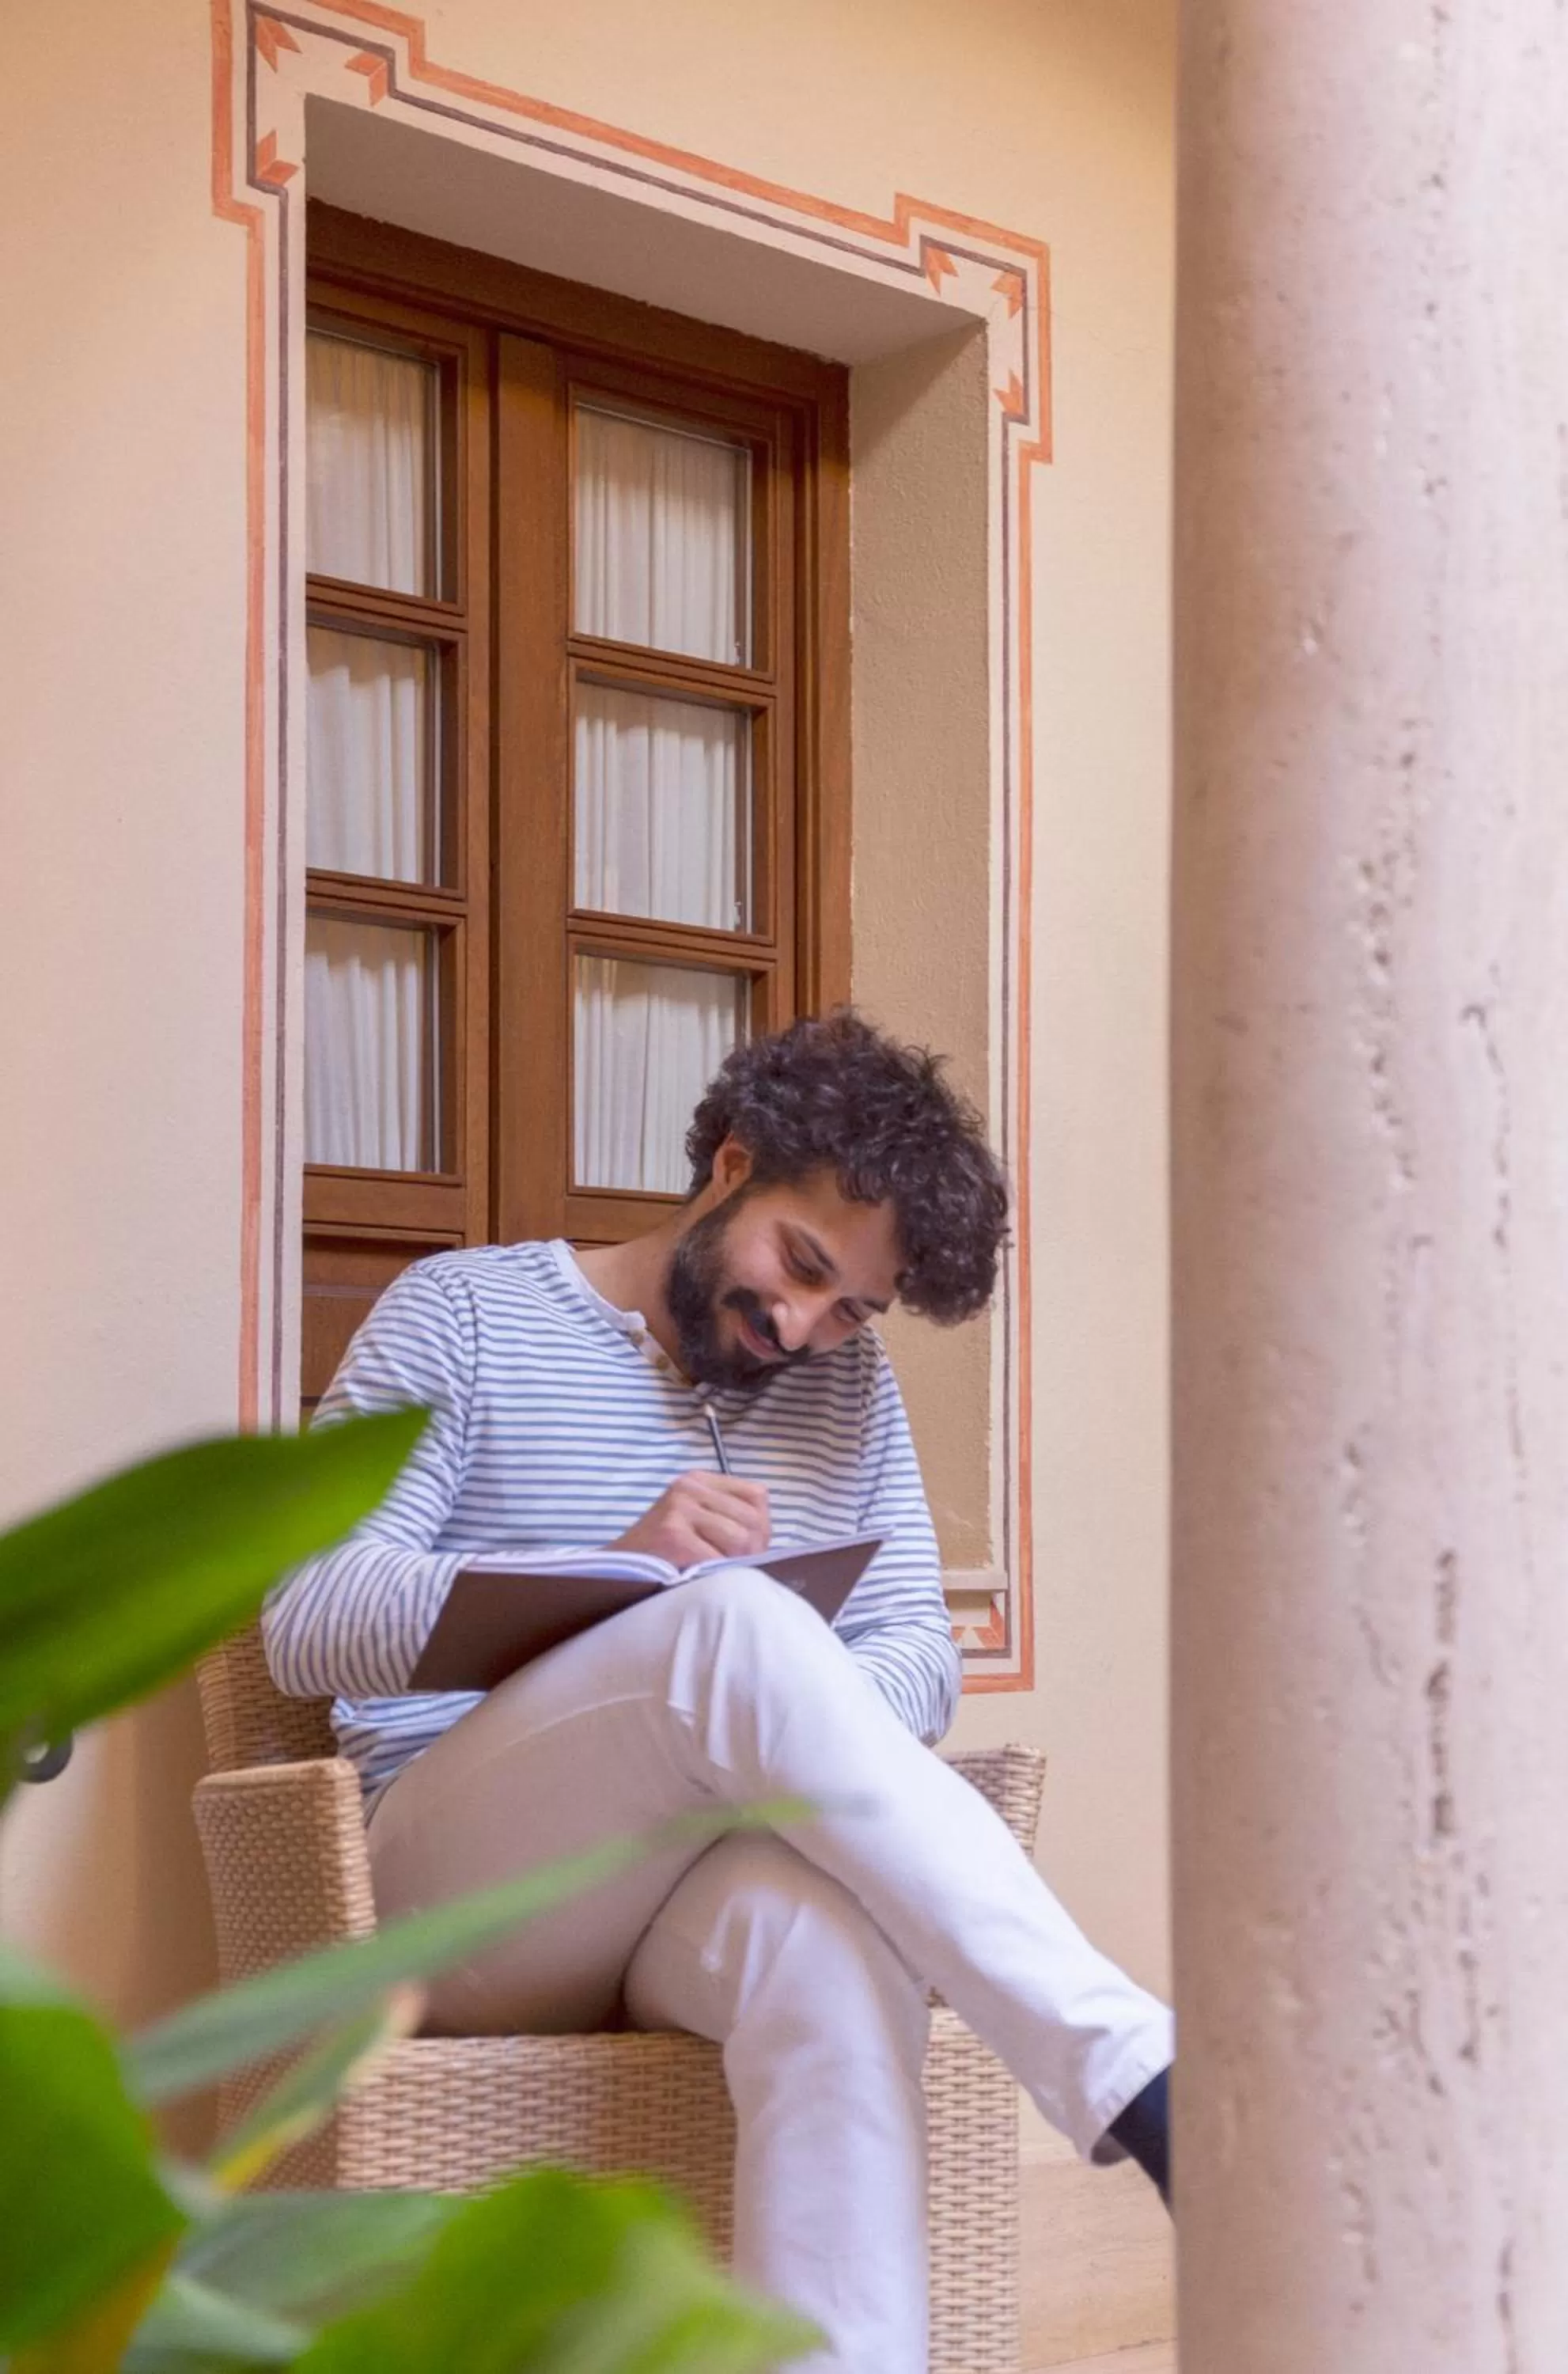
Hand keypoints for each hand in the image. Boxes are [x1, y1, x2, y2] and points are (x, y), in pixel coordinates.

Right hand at [610, 1471, 770, 1568]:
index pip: (757, 1495)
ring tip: (715, 1572)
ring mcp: (680, 1508)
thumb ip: (731, 1517)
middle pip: (753, 1520)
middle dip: (752, 1551)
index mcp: (699, 1479)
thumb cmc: (664, 1551)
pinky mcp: (673, 1534)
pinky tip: (699, 1579)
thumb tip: (767, 1538)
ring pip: (741, 1539)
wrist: (618, 1569)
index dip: (760, 1527)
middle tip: (732, 1568)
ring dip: (734, 1564)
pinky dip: (716, 1576)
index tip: (745, 1549)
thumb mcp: (697, 1520)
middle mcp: (690, 1486)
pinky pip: (718, 1560)